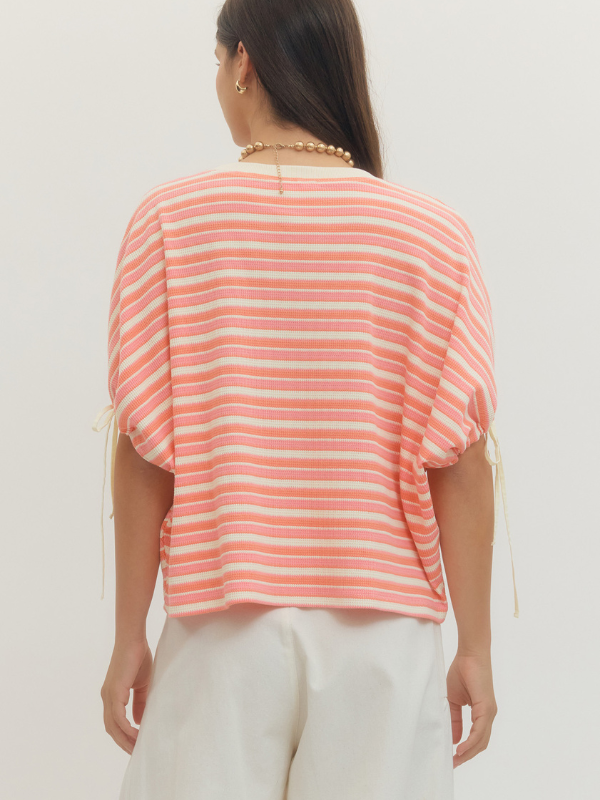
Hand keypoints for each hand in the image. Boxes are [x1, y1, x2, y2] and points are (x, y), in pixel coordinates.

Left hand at [101, 638, 152, 753]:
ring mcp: (109, 695)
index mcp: (112, 696)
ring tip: (138, 747)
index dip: (123, 736)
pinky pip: (118, 717)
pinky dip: (126, 728)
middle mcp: (107, 698)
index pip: (115, 723)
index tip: (135, 746)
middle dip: (123, 743)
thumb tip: (139, 721)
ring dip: (125, 739)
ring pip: (113, 726)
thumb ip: (139, 702)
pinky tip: (136, 734)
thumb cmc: (137, 657)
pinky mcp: (114, 691)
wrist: (133, 639)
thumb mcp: (141, 684)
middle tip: (137, 753)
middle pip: (112, 729)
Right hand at [446, 651, 497, 767]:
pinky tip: (460, 748)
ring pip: (481, 741)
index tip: (453, 758)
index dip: (466, 750)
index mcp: (482, 713)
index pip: (476, 738)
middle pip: (480, 744)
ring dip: (468, 753)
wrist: (470, 654)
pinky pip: (479, 731)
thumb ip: (456, 719)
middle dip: (467, 756)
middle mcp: (488, 715)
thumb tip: (455, 738)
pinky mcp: (487, 708)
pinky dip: (470, 742)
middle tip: (453, 764)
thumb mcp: (454, 699)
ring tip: (455, 760)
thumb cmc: (463, 671)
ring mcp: (489, 712)